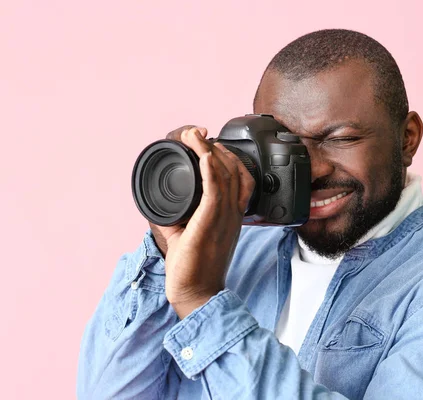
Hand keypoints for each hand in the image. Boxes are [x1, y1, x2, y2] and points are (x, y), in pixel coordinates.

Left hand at [151, 127, 254, 318]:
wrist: (197, 294)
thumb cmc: (194, 268)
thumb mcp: (187, 234)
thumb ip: (178, 217)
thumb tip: (160, 202)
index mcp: (231, 215)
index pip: (240, 178)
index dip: (228, 156)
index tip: (209, 144)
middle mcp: (232, 213)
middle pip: (233, 169)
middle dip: (215, 146)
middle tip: (196, 134)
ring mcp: (225, 218)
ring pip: (224, 174)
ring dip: (209, 150)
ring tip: (193, 136)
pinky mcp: (211, 223)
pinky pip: (216, 190)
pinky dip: (210, 169)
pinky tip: (203, 154)